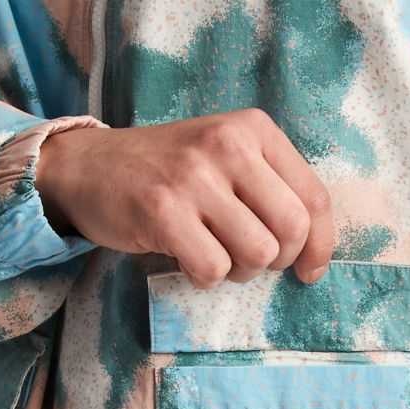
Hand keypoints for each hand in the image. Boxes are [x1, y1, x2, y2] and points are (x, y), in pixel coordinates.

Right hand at [34, 107, 334, 288]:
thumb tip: (315, 253)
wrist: (88, 167)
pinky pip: (213, 269)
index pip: (314, 198)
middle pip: (291, 230)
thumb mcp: (225, 160)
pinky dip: (204, 278)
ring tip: (214, 255)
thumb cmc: (168, 173)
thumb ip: (270, 190)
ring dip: (239, 272)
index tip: (308, 271)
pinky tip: (187, 259)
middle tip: (249, 258)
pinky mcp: (162, 210)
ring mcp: (194, 176)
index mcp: (253, 129)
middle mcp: (228, 144)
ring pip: (256, 254)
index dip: (320, 245)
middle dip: (277, 260)